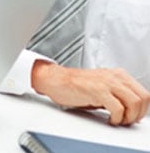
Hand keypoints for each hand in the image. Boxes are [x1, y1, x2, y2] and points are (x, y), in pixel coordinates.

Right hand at [32, 60, 149, 125]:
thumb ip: (117, 95)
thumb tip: (131, 110)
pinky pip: (118, 109)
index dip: (142, 109)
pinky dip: (117, 118)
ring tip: (119, 120)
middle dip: (137, 114)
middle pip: (142, 98)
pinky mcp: (98, 90)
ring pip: (134, 103)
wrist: (55, 80)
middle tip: (127, 120)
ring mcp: (107, 82)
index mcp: (118, 74)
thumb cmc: (75, 85)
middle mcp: (115, 76)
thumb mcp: (102, 87)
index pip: (144, 93)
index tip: (134, 116)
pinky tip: (109, 119)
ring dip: (129, 117)